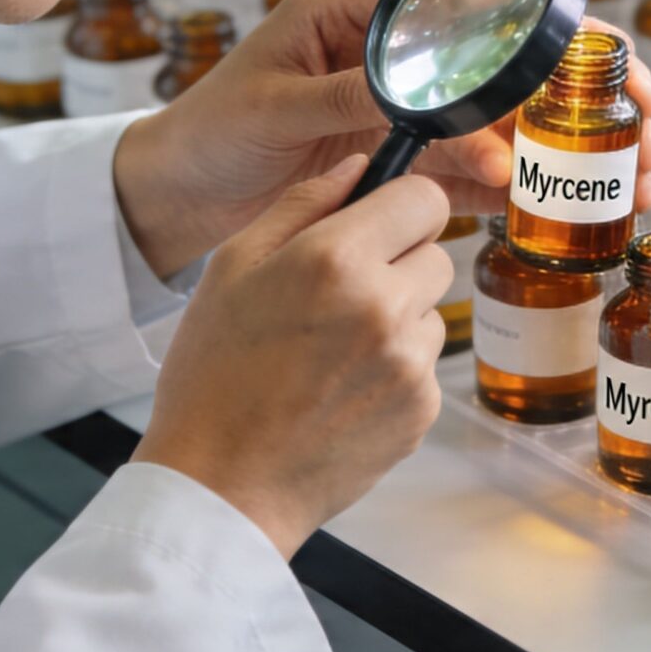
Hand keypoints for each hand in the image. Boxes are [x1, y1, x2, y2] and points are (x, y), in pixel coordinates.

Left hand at [113, 0, 650, 274]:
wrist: (169, 196)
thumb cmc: (206, 134)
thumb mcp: (271, 107)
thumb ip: (346, 97)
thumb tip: (425, 96)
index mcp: (358, 11)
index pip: (472, 3)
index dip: (546, 31)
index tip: (608, 63)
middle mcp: (393, 52)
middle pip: (511, 63)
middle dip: (586, 99)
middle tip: (648, 137)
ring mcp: (404, 109)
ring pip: (506, 122)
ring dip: (569, 152)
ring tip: (632, 185)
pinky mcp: (402, 161)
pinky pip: (473, 172)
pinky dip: (519, 191)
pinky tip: (565, 213)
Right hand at [132, 154, 449, 556]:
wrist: (221, 485)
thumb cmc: (214, 375)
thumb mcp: (232, 266)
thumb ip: (303, 204)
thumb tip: (360, 166)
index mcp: (337, 259)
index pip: (423, 197)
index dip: (400, 205)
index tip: (378, 222)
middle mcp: (385, 307)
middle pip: (436, 253)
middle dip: (398, 262)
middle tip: (339, 294)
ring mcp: (410, 364)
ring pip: (433, 310)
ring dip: (399, 317)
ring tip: (332, 350)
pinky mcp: (421, 411)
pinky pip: (425, 365)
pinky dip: (395, 369)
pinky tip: (342, 388)